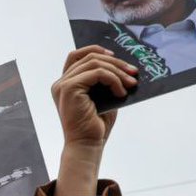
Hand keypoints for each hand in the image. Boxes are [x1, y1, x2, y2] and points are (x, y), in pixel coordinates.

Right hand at [51, 46, 135, 195]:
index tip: (115, 57)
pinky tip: (121, 92)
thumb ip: (105, 80)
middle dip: (116, 63)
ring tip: (131, 84)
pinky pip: (98, 73)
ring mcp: (63, 85)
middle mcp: (60, 83)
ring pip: (95, 62)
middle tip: (134, 74)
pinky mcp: (69, 88)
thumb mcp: (102, 97)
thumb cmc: (95, 125)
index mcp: (65, 84)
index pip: (76, 55)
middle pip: (90, 56)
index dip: (96, 50)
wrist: (87, 145)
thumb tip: (125, 66)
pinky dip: (114, 79)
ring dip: (118, 71)